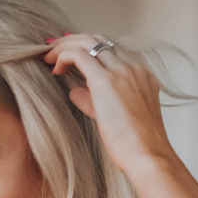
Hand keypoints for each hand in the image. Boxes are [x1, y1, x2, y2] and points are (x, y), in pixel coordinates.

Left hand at [43, 33, 173, 177]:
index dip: (88, 50)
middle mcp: (133, 67)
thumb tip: (75, 92)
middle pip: (100, 40)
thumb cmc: (135, 147)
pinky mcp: (106, 81)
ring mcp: (122, 71)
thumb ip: (94, 102)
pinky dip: (63, 55)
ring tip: (48, 55)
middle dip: (73, 41)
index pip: (111, 52)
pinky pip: (79, 55)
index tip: (69, 57)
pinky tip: (53, 67)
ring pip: (89, 42)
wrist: (148, 157)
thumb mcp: (114, 119)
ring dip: (65, 45)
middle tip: (53, 50)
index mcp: (141, 75)